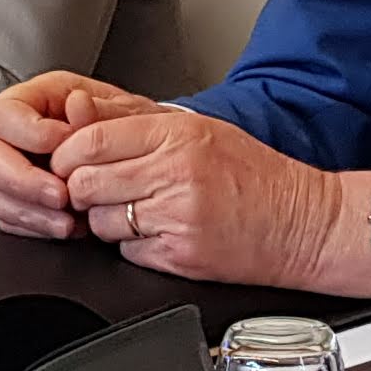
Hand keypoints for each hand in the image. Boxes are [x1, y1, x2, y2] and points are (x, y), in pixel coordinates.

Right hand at [0, 69, 164, 237]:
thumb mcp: (124, 114)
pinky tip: (66, 226)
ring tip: (68, 220)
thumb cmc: (129, 130)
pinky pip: (4, 218)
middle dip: (20, 180)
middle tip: (61, 196)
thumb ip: (100, 110)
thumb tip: (77, 103)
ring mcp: (8, 168)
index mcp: (35, 99)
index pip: (2, 114)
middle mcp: (12, 133)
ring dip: (26, 211)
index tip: (62, 147)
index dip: (27, 133)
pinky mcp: (14, 200)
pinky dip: (34, 226)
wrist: (142, 161)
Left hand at [44, 106, 370, 295]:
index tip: (72, 162)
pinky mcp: (178, 257)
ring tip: (139, 210)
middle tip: (101, 188)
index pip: (89, 141)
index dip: (68, 155)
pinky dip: (132, 245)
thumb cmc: (253, 175)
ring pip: (99, 221)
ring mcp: (175, 218)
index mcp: (177, 134)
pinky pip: (125, 251)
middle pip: (85, 183)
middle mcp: (174, 173)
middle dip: (82, 189)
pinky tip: (159, 233)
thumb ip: (135, 122)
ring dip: (107, 219)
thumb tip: (76, 113)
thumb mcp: (199, 129)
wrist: (303, 224)